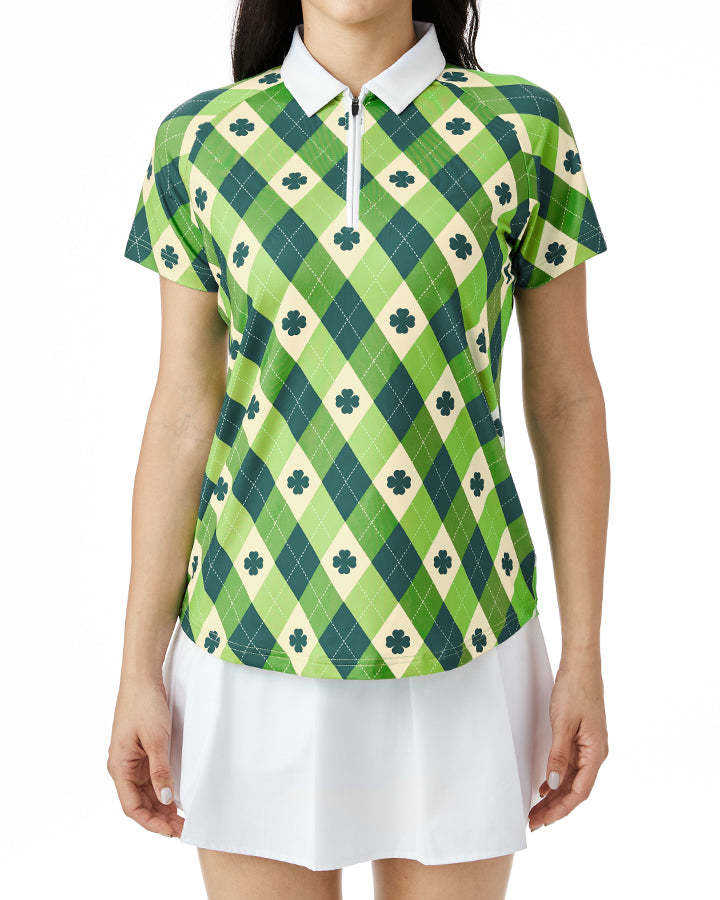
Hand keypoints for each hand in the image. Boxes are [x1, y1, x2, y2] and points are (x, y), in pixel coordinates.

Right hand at [107, 677, 182, 836]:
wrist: (142, 678)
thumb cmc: (145, 705)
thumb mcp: (156, 739)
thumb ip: (160, 770)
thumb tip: (166, 799)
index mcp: (119, 767)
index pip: (132, 807)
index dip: (151, 822)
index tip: (172, 831)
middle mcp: (122, 767)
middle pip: (139, 803)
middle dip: (160, 818)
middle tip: (184, 829)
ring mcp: (131, 761)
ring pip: (145, 793)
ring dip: (162, 807)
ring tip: (183, 819)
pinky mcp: (140, 753)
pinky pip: (150, 779)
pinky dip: (162, 791)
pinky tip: (176, 798)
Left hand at [529, 652, 607, 829]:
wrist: (581, 664)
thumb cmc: (574, 689)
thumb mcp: (562, 723)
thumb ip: (559, 755)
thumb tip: (554, 784)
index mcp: (596, 752)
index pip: (579, 792)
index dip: (561, 810)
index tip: (542, 821)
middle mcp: (596, 753)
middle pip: (575, 789)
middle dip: (555, 808)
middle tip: (533, 822)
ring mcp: (590, 745)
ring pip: (572, 779)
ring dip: (555, 796)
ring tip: (535, 810)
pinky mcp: (582, 737)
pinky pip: (571, 766)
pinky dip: (557, 778)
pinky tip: (544, 787)